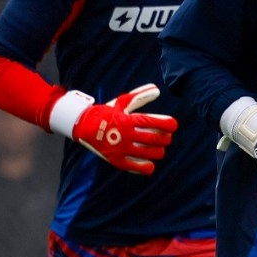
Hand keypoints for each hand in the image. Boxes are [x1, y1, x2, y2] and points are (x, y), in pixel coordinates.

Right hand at [55, 84, 177, 174]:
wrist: (83, 126)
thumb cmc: (106, 113)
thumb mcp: (122, 103)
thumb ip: (140, 96)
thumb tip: (157, 89)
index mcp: (128, 120)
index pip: (154, 122)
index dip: (168, 124)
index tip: (173, 125)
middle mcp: (126, 134)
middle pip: (155, 139)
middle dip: (165, 139)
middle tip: (166, 138)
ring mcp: (121, 148)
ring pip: (149, 153)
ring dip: (158, 151)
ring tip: (159, 149)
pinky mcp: (116, 159)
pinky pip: (136, 166)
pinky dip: (146, 167)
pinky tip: (150, 164)